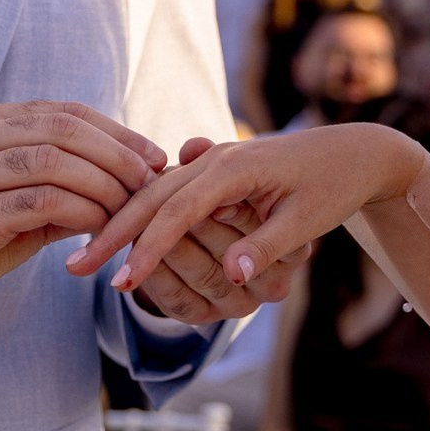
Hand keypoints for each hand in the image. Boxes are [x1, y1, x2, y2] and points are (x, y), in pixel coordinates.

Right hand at [0, 102, 165, 361]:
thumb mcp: (17, 204)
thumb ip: (63, 185)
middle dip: (118, 154)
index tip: (153, 157)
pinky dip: (81, 212)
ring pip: (56, 161)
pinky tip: (99, 228)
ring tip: (130, 210)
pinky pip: (42, 202)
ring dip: (104, 185)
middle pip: (64, 129)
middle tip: (151, 181)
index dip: (116, 132)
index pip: (63, 112)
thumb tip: (128, 180)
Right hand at [70, 124, 425, 302]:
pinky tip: (118, 232)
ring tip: (88, 253)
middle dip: (113, 232)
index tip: (120, 279)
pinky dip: (143, 212)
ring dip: (121, 222)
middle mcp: (216, 159)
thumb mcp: (308, 218)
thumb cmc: (334, 184)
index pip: (177, 211)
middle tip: (75, 268)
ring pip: (155, 192)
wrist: (354, 150)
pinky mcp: (215, 169)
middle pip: (152, 197)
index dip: (147, 247)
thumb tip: (231, 273)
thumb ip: (267, 245)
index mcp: (235, 167)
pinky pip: (170, 190)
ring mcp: (213, 161)